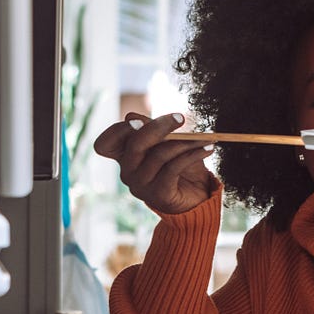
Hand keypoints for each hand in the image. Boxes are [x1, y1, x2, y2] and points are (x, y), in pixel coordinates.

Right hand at [93, 112, 215, 213]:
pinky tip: (208, 149)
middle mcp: (127, 173)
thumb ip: (151, 130)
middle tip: (180, 118)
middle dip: (158, 127)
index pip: (104, 145)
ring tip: (204, 138)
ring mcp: (141, 186)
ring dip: (185, 142)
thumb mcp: (166, 143)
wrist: (196, 198)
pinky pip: (174, 168)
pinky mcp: (159, 195)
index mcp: (124, 157)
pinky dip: (193, 155)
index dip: (117, 131)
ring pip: (159, 155)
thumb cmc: (179, 166)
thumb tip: (132, 116)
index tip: (139, 121)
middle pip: (135, 144)